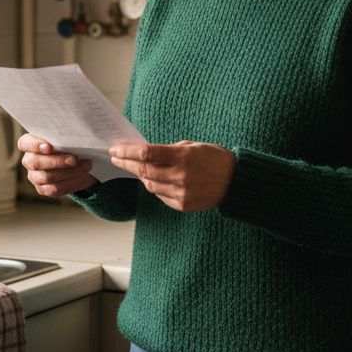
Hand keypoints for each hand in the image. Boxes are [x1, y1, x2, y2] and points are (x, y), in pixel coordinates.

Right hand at [18, 133, 97, 196]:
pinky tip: (82, 175)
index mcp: (30, 143)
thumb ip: (65, 137)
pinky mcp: (43, 189)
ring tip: (86, 165)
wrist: (79, 162)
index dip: (35, 145)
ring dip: (69, 172)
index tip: (49, 147)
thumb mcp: (67, 138)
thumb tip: (74, 136)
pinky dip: (71, 182)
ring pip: (47, 177)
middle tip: (74, 159)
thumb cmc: (69, 144)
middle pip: (36, 162)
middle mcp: (29, 160)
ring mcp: (34, 176)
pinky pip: (55, 188)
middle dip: (57, 161)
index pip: (24, 143)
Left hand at [109, 141, 235, 211]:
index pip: (146, 154)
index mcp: (182, 156)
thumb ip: (170, 150)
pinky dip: (156, 187)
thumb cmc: (215, 158)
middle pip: (143, 170)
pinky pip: (160, 196)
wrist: (235, 181)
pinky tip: (159, 180)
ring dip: (142, 175)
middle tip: (117, 157)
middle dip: (127, 163)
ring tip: (140, 168)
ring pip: (150, 185)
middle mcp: (179, 176)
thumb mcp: (193, 146)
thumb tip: (146, 154)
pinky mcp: (182, 205)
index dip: (127, 151)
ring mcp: (180, 192)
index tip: (115, 149)